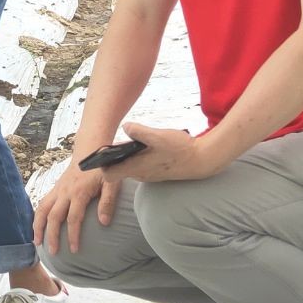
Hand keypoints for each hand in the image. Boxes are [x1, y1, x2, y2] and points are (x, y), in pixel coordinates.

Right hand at [33, 160, 120, 255]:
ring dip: (37, 226)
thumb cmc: (102, 168)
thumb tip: (103, 223)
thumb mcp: (111, 182)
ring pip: (42, 209)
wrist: (89, 150)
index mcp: (79, 192)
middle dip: (51, 236)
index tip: (74, 250)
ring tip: (36, 242)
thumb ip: (108, 202)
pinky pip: (42, 203)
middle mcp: (65, 192)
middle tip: (52, 252)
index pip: (73, 218)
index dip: (73, 235)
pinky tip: (36, 226)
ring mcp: (58, 189)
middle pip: (53, 217)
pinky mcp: (55, 188)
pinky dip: (37, 215)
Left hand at [98, 122, 225, 185]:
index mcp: (137, 168)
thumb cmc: (180, 149)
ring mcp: (148, 174)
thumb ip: (140, 132)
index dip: (101, 165)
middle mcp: (140, 174)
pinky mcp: (155, 170)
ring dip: (124, 156)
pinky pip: (138, 165)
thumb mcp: (159, 136)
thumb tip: (125, 127)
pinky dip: (135, 157)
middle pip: (116, 170)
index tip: (100, 152)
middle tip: (111, 143)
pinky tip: (141, 145)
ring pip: (128, 166)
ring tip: (125, 141)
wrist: (202, 160)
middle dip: (111, 158)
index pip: (108, 176)